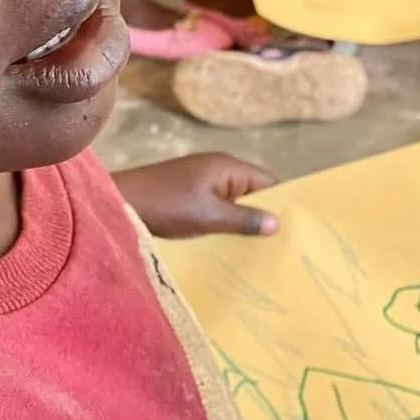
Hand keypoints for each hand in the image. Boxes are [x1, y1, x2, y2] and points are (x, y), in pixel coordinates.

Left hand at [114, 153, 279, 238]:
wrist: (122, 202)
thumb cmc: (167, 205)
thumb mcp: (209, 216)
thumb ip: (244, 219)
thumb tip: (278, 223)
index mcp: (227, 167)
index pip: (268, 181)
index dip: (282, 203)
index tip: (297, 230)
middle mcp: (217, 169)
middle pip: (252, 192)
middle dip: (264, 216)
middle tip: (282, 247)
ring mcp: (201, 181)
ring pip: (233, 202)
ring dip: (243, 222)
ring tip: (260, 252)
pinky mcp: (188, 194)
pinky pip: (216, 207)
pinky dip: (224, 223)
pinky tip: (229, 245)